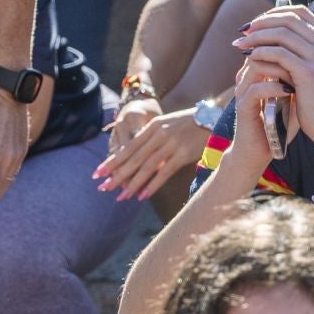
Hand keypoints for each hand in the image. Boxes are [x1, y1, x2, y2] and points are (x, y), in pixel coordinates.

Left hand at [93, 106, 209, 201]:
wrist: (214, 117)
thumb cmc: (189, 124)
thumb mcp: (166, 125)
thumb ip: (152, 138)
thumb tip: (136, 157)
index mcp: (152, 126)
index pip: (128, 147)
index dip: (112, 161)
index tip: (98, 173)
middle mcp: (159, 134)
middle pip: (133, 158)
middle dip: (117, 174)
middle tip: (103, 187)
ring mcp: (171, 144)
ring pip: (146, 167)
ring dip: (132, 183)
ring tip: (121, 196)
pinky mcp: (183, 154)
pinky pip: (164, 172)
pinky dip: (152, 185)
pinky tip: (142, 195)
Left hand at [231, 3, 313, 150]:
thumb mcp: (313, 68)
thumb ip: (300, 50)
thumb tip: (272, 32)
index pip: (299, 12)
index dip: (274, 13)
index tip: (256, 23)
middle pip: (288, 19)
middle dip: (261, 22)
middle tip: (243, 31)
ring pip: (281, 34)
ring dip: (256, 37)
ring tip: (240, 44)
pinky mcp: (309, 72)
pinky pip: (279, 54)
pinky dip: (261, 52)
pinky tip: (249, 58)